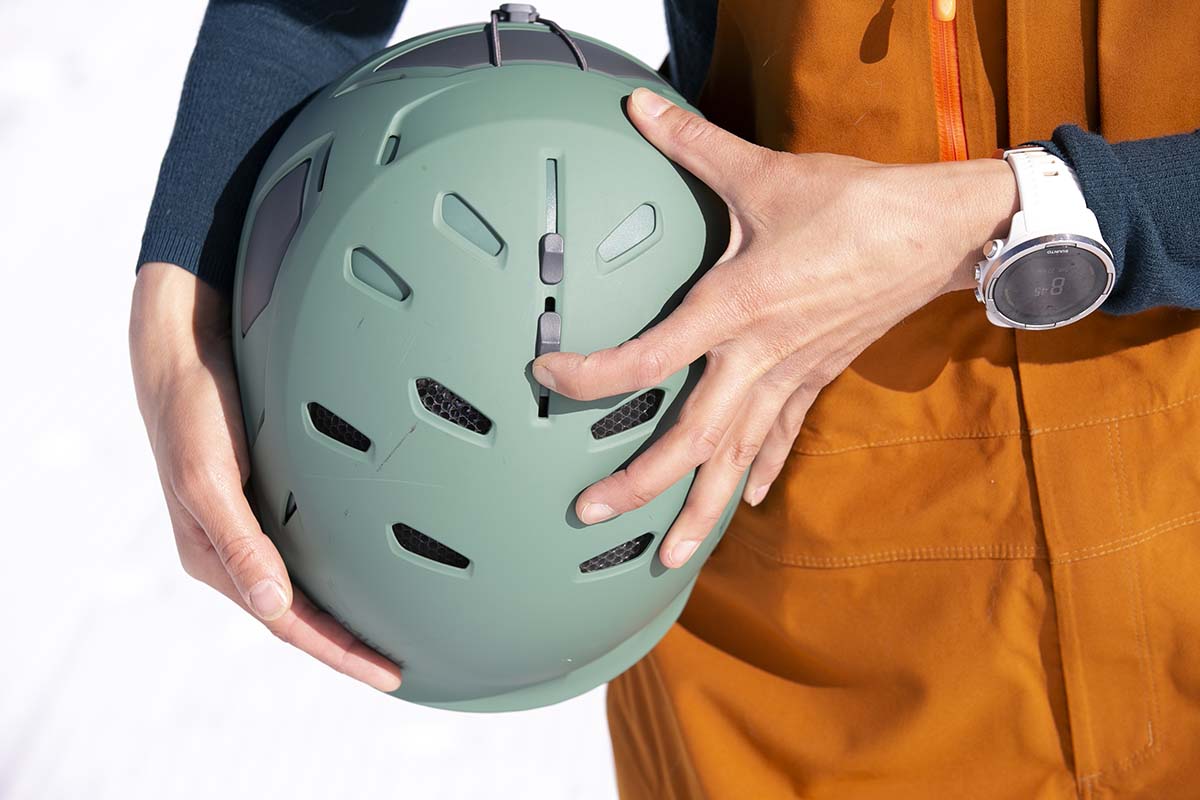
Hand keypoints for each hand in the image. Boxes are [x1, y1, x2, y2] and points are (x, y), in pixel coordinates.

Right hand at [129, 263, 401, 691]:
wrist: (183, 343)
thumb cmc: (191, 409)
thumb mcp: (207, 477)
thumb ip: (240, 544)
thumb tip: (275, 607)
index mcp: (215, 555)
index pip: (286, 623)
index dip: (338, 653)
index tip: (387, 675)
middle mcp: (235, 547)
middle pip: (298, 614)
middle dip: (345, 646)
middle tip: (399, 669)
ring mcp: (252, 521)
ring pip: (304, 583)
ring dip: (343, 614)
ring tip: (389, 634)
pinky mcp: (268, 493)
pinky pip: (308, 546)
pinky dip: (339, 569)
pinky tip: (368, 571)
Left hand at [532, 88, 1017, 568]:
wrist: (937, 232)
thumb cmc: (852, 204)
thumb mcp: (764, 174)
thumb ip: (693, 143)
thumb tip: (637, 107)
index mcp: (735, 308)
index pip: (646, 358)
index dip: (590, 376)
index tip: (546, 376)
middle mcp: (758, 357)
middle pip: (692, 440)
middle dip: (639, 485)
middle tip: (588, 516)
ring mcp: (791, 376)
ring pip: (737, 457)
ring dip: (700, 510)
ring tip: (665, 555)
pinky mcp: (818, 377)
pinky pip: (783, 435)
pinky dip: (760, 468)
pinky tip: (747, 499)